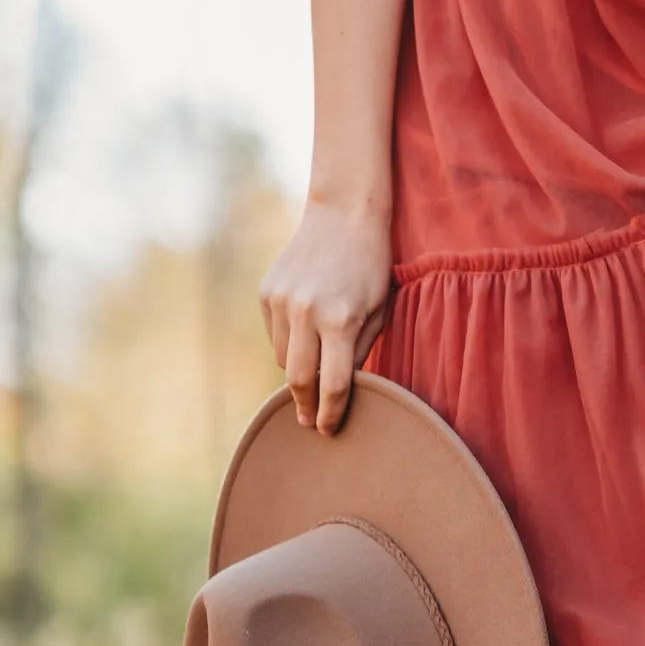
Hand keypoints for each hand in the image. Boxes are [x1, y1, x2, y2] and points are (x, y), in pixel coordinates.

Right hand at [258, 199, 392, 435]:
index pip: (332, 385)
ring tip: (312, 377)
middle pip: (298, 380)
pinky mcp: (266, 292)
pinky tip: (305, 337)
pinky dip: (287, 345)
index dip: (331, 414)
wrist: (344, 215)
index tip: (329, 430)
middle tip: (311, 423)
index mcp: (340, 321)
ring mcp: (281, 301)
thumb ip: (359, 353)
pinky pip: (274, 335)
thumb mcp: (378, 313)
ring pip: (282, 359)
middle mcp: (305, 312)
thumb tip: (340, 391)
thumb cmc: (371, 268)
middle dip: (305, 406)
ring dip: (297, 374)